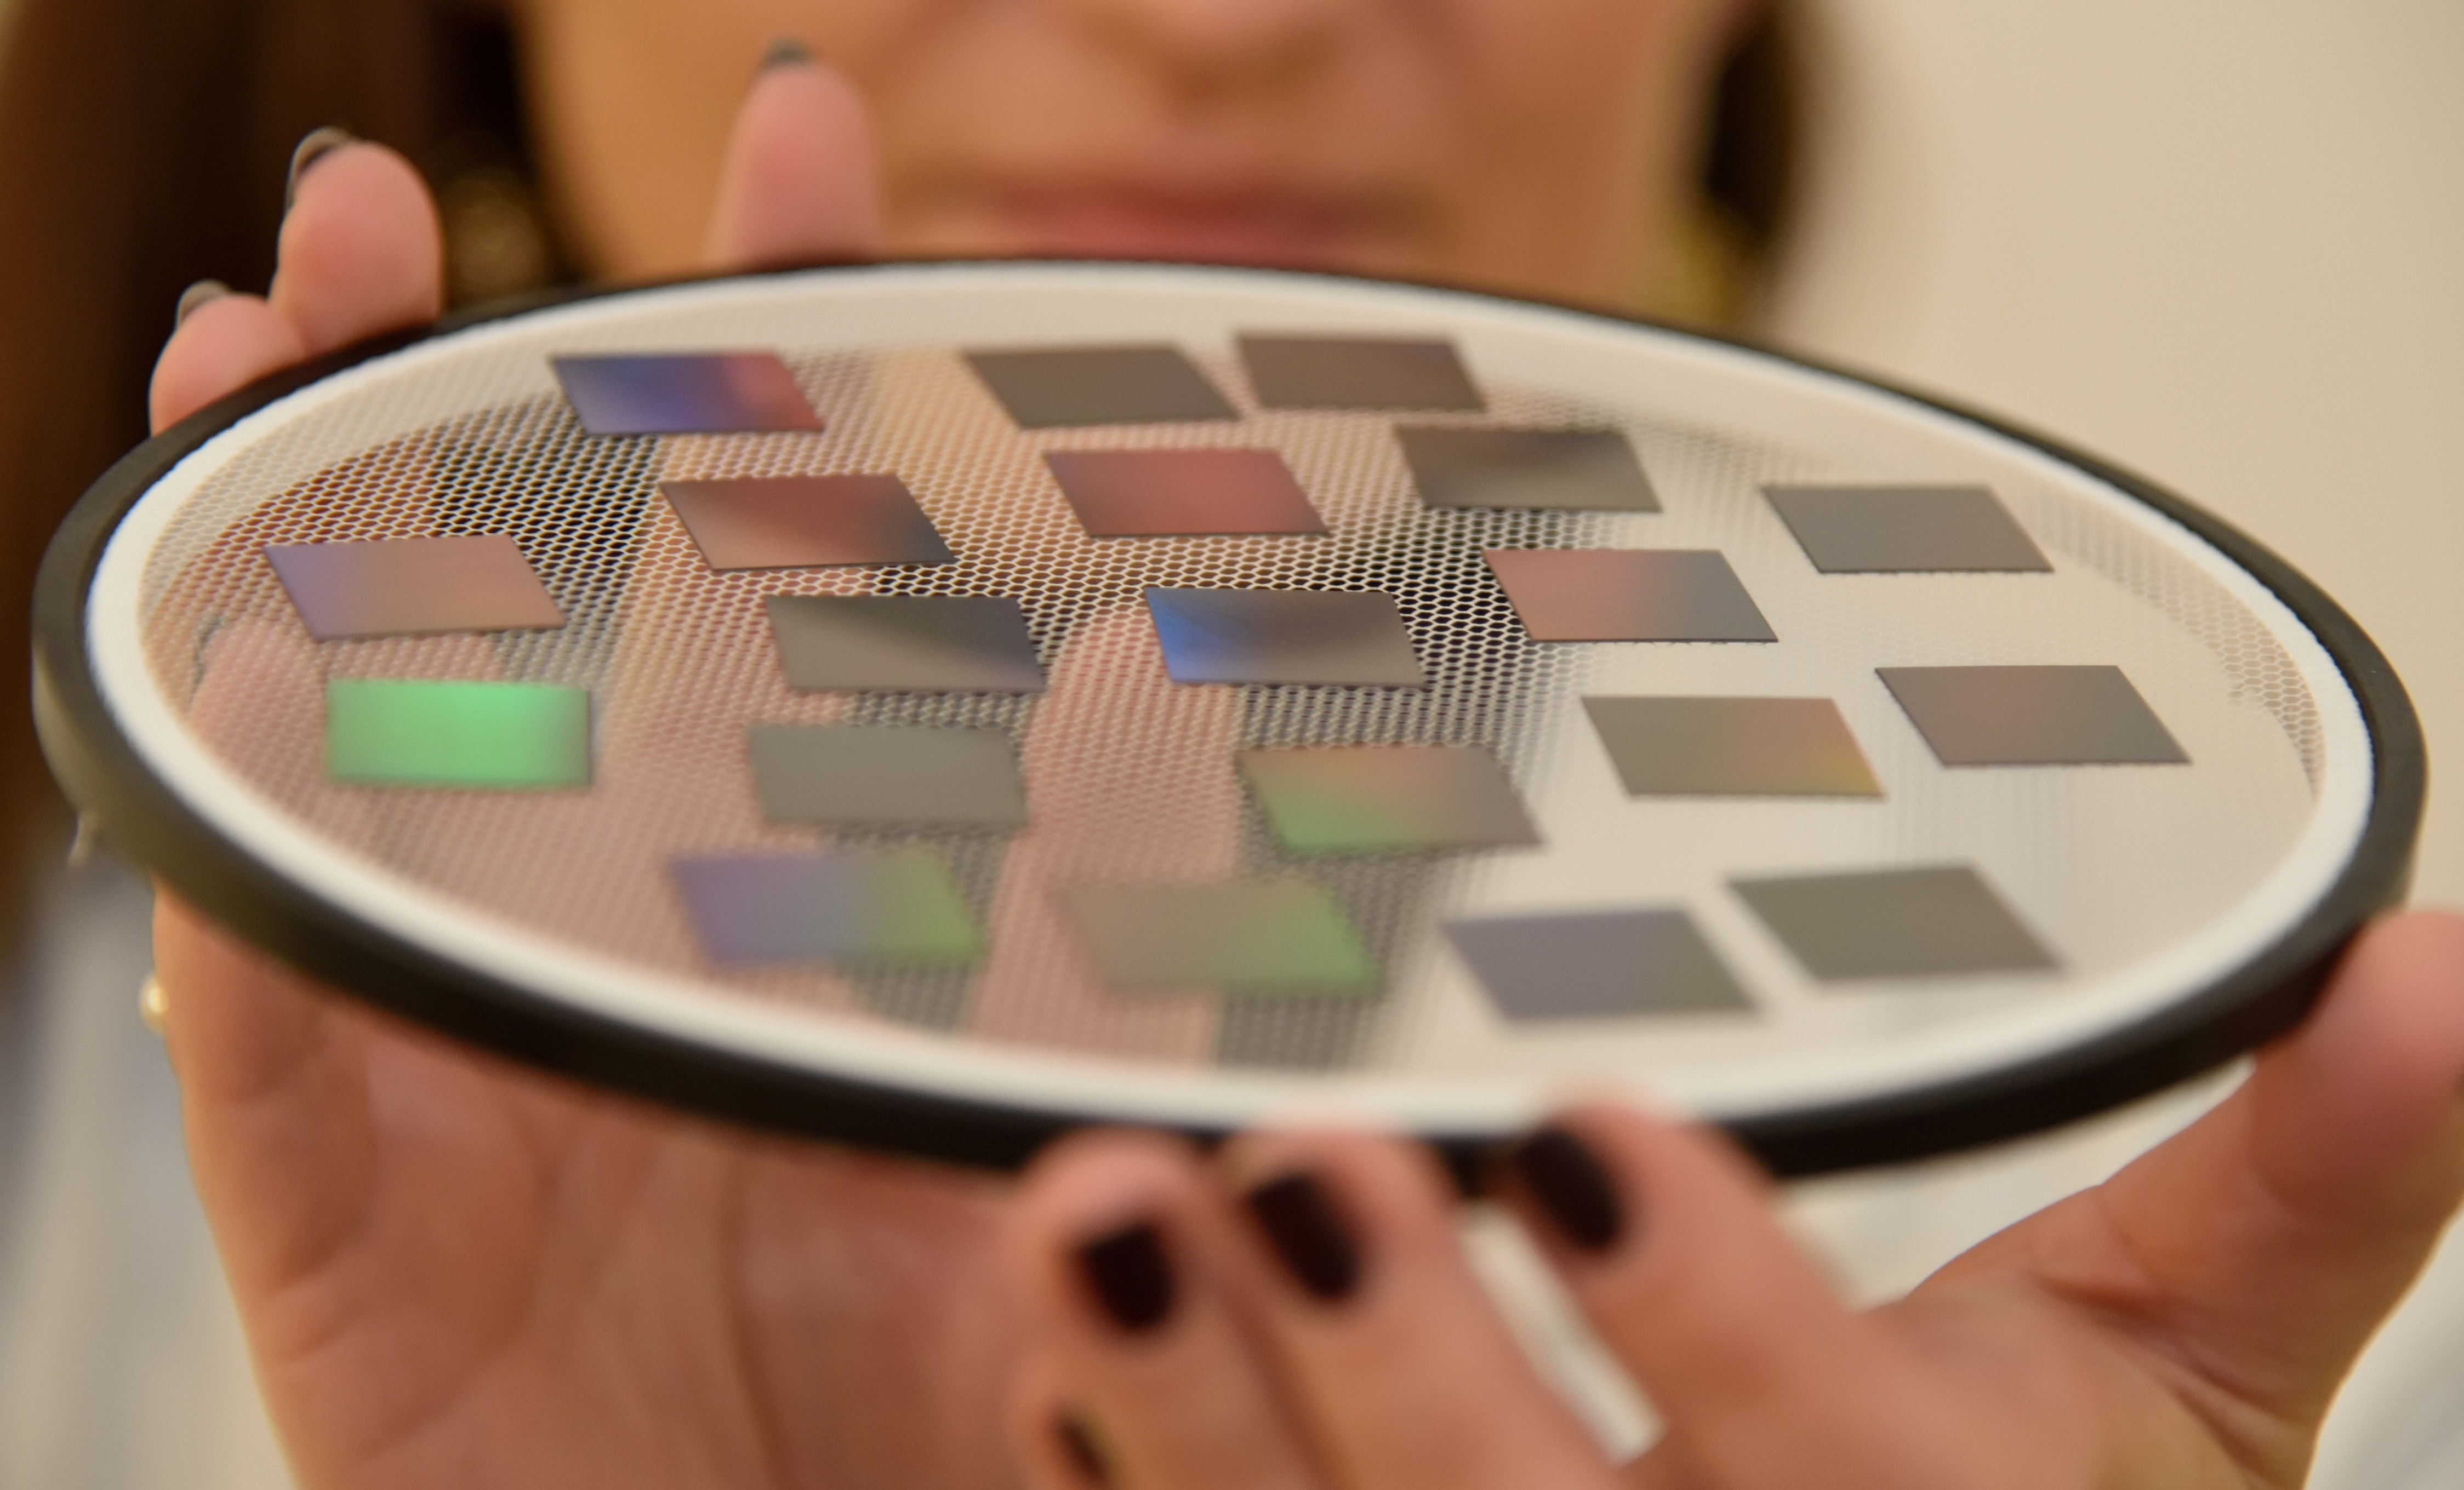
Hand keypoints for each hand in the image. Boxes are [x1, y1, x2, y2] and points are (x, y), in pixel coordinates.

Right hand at [152, 59, 1032, 1489]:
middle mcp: (596, 919)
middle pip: (507, 605)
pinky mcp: (338, 1196)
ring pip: (327, 745)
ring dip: (271, 532)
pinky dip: (224, 834)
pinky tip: (195, 646)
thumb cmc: (936, 1385)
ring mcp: (453, 1031)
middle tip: (396, 197)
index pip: (773, 557)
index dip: (770, 344)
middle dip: (452, 385)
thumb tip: (1169, 668)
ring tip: (255, 323)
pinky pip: (260, 993)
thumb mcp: (1048, 1108)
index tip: (804, 137)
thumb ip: (1111, 910)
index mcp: (771, 881)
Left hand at [997, 913, 2463, 1489]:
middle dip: (1410, 1384)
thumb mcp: (2159, 1400)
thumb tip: (2446, 966)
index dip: (1725, 1327)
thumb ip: (2286, 1186)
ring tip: (1099, 1214)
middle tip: (1292, 1154)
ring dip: (1204, 1426)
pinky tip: (1064, 1361)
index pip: (1838, 1487)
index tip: (1598, 1126)